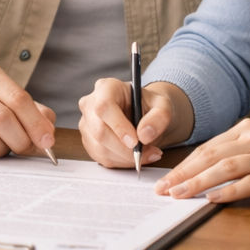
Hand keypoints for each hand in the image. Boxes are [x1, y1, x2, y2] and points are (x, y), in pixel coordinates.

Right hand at [77, 79, 192, 168]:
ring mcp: (86, 123)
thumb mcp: (163, 105)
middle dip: (125, 149)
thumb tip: (144, 135)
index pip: (104, 107)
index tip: (136, 142)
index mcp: (106, 88)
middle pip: (99, 131)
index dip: (118, 126)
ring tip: (146, 153)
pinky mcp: (88, 141)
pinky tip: (134, 156)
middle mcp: (90, 104)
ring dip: (126, 158)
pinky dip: (121, 162)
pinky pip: (101, 158)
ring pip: (100, 148)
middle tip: (148, 152)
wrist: (143, 115)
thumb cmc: (149, 106)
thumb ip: (159, 117)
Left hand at [152, 119, 249, 202]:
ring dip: (199, 183)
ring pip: (226, 168)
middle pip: (210, 156)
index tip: (165, 179)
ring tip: (179, 195)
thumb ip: (238, 155)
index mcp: (246, 130)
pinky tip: (213, 200)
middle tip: (162, 190)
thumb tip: (205, 175)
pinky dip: (230, 191)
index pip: (207, 148)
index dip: (183, 165)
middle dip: (183, 174)